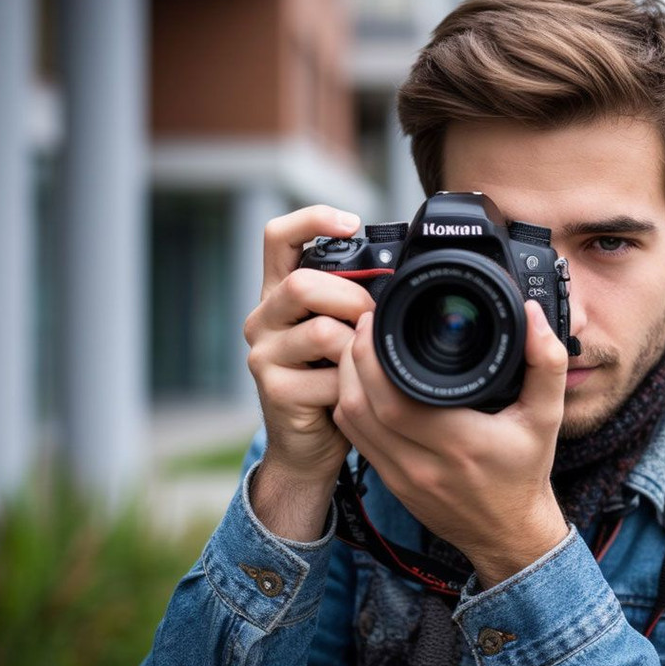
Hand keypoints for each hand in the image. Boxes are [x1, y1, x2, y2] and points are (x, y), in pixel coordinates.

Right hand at [243, 205, 370, 539]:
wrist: (310, 445)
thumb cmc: (334, 380)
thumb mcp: (343, 331)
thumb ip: (354, 300)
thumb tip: (402, 275)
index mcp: (279, 293)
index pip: (278, 237)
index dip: (312, 220)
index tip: (351, 222)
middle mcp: (263, 318)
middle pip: (301, 283)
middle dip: (351, 298)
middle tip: (374, 319)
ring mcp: (263, 355)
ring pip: (319, 331)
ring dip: (356, 344)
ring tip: (367, 359)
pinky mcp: (274, 391)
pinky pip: (326, 377)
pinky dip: (351, 384)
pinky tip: (354, 392)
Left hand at [333, 301, 571, 587]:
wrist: (509, 533)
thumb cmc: (526, 471)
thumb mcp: (547, 416)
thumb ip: (546, 363)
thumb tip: (531, 314)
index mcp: (461, 443)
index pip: (394, 399)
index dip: (374, 356)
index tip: (378, 321)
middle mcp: (424, 464)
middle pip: (360, 406)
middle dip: (353, 358)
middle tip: (364, 325)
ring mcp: (401, 477)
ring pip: (350, 421)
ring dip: (345, 380)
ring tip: (359, 348)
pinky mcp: (390, 482)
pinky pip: (355, 439)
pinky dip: (350, 405)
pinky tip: (360, 383)